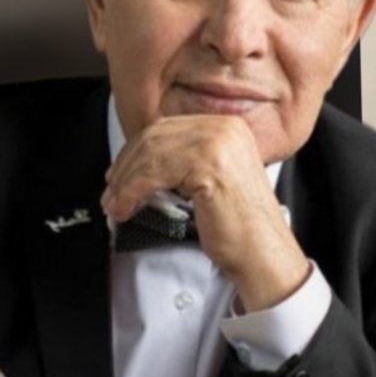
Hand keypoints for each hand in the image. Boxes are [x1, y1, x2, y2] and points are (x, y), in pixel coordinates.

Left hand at [101, 114, 309, 310]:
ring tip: (116, 205)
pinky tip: (126, 207)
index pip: (167, 126)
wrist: (262, 250)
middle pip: (155, 136)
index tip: (120, 175)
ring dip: (123, 182)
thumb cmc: (239, 224)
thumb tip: (136, 160)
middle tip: (113, 193)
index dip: (136, 151)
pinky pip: (153, 172)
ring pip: (150, 153)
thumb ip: (183, 159)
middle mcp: (227, 128)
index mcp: (229, 126)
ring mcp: (220, 143)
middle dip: (125, 167)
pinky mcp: (209, 164)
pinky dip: (130, 192)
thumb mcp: (210, 178)